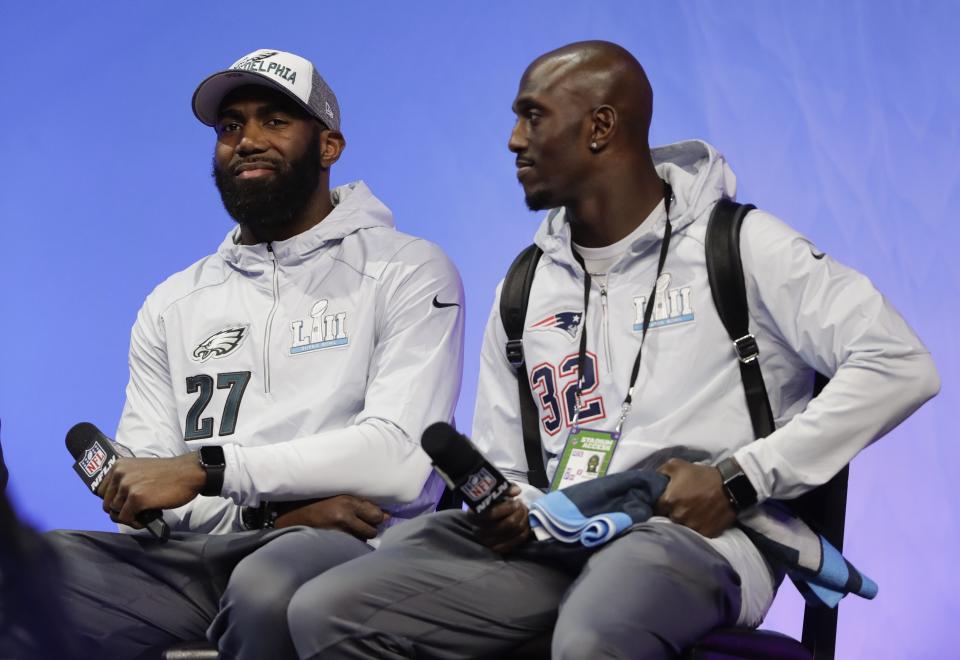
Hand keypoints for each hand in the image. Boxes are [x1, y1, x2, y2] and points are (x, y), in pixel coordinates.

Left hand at [97, 453, 205, 527]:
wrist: (189, 473)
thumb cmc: (170, 473)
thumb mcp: (140, 470)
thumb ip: (126, 480)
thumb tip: (117, 502)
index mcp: (119, 465)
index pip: (101, 491)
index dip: (113, 501)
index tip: (124, 505)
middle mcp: (120, 474)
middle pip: (107, 504)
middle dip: (120, 512)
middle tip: (135, 513)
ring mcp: (128, 486)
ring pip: (116, 513)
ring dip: (129, 518)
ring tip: (143, 515)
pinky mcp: (137, 499)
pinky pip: (126, 518)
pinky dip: (136, 522)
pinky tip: (147, 518)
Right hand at [273, 495, 388, 539]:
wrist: (291, 518)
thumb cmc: (317, 504)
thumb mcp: (339, 497)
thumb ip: (362, 504)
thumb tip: (386, 515)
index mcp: (347, 501)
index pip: (376, 514)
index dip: (376, 517)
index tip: (372, 517)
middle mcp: (344, 516)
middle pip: (372, 529)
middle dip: (368, 528)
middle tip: (358, 525)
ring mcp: (338, 532)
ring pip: (362, 539)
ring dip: (359, 536)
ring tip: (346, 530)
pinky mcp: (333, 544)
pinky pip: (351, 546)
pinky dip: (349, 544)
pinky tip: (341, 539)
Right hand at [472, 484, 530, 553]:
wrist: (484, 514)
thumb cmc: (489, 502)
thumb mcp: (493, 492)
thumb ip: (504, 489)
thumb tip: (516, 491)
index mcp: (473, 515)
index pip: (492, 514)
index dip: (508, 507)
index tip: (516, 500)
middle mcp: (478, 530)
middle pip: (507, 524)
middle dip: (519, 513)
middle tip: (522, 505)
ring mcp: (487, 541)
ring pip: (514, 532)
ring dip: (524, 520)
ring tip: (524, 511)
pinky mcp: (497, 548)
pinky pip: (516, 542)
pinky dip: (524, 532)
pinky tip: (525, 523)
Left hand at [655, 458, 735, 537]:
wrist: (730, 486)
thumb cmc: (702, 475)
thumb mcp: (677, 465)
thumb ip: (660, 472)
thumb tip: (650, 480)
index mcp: (669, 500)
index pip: (655, 508)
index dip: (659, 504)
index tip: (665, 501)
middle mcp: (678, 516)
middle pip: (667, 518)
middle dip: (670, 513)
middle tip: (679, 506)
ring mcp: (692, 526)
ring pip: (680, 527)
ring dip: (683, 522)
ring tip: (690, 512)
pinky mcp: (705, 533)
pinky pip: (695, 533)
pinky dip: (696, 527)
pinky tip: (700, 518)